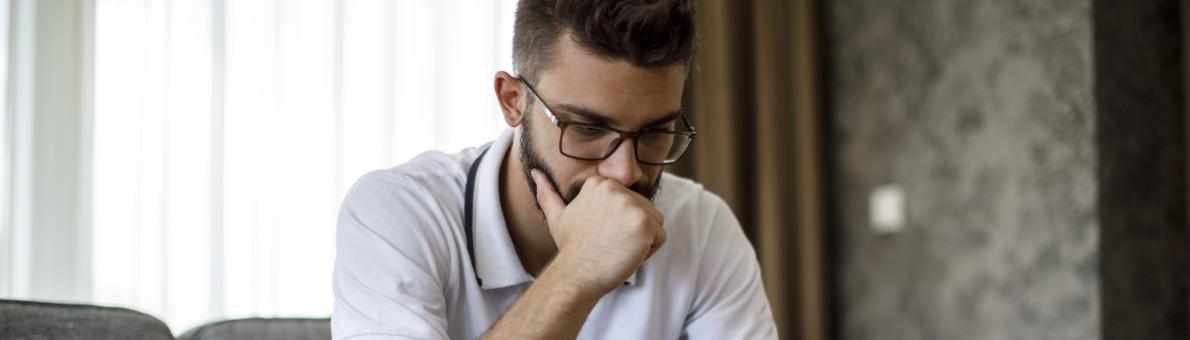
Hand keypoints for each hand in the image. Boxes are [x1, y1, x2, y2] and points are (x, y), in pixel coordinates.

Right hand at [531, 170, 665, 295]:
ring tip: (617, 249)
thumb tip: (535, 173)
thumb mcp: (557, 216)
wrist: (576, 273)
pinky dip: (648, 252)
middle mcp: (617, 189)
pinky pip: (660, 238)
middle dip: (631, 231)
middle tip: (609, 244)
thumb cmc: (570, 248)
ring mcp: (632, 205)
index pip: (630, 202)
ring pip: (654, 223)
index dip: (618, 223)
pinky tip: (626, 255)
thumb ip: (547, 193)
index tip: (601, 234)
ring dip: (641, 241)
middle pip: (644, 210)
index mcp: (601, 184)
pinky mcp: (644, 223)